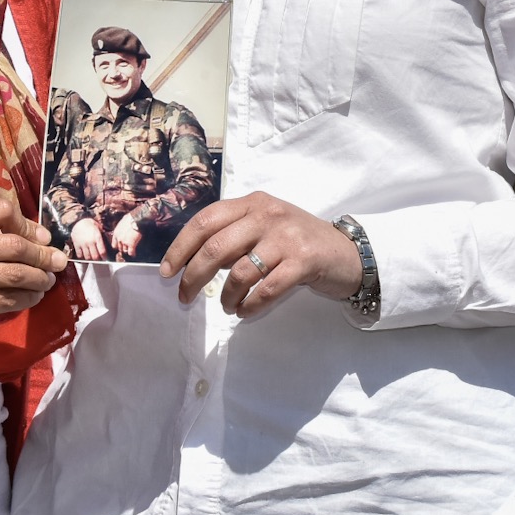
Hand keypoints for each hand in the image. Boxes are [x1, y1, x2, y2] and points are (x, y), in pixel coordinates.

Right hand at [0, 197, 66, 351]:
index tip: (41, 238)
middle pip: (13, 245)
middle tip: (57, 262)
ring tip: (47, 280)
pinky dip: (27, 298)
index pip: (0, 211)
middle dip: (42, 255)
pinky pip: (7, 299)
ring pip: (14, 274)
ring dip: (39, 278)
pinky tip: (33, 297)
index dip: (27, 224)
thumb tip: (40, 236)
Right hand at [69, 217, 107, 260]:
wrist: (77, 221)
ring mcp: (83, 244)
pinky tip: (84, 256)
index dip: (104, 257)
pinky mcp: (76, 245)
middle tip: (99, 260)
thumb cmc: (89, 224)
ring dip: (90, 259)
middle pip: (95, 256)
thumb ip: (102, 234)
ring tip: (92, 258)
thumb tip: (107, 241)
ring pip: (88, 257)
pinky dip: (82, 257)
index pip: (102, 251)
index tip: (105, 258)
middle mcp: (90, 242)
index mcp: (97, 237)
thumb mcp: (98, 227)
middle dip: (98, 260)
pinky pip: (80, 255)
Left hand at [110, 216, 142, 259]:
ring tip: (130, 251)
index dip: (117, 245)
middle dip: (122, 248)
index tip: (119, 246)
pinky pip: (131, 252)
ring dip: (127, 251)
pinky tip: (133, 254)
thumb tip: (123, 226)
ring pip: (125, 250)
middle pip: (119, 248)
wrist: (136, 219)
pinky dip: (132, 254)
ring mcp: (125, 242)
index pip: (114, 244)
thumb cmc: (131, 218)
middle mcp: (119, 239)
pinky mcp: (131, 244)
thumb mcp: (123, 222)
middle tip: (126, 249)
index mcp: (116, 233)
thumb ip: (121, 227)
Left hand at [160, 192, 361, 317]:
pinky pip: (266, 289)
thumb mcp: (266, 226)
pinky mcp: (304, 262)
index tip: (167, 271)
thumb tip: (191, 259)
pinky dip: (250, 305)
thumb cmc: (298, 242)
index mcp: (254, 203)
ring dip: (226, 296)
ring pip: (240, 272)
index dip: (181, 247)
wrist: (347, 253)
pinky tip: (246, 311)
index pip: (206, 220)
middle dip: (193, 277)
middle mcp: (268, 215)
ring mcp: (287, 238)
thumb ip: (234, 234)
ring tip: (228, 306)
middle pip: (216, 247)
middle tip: (185, 297)